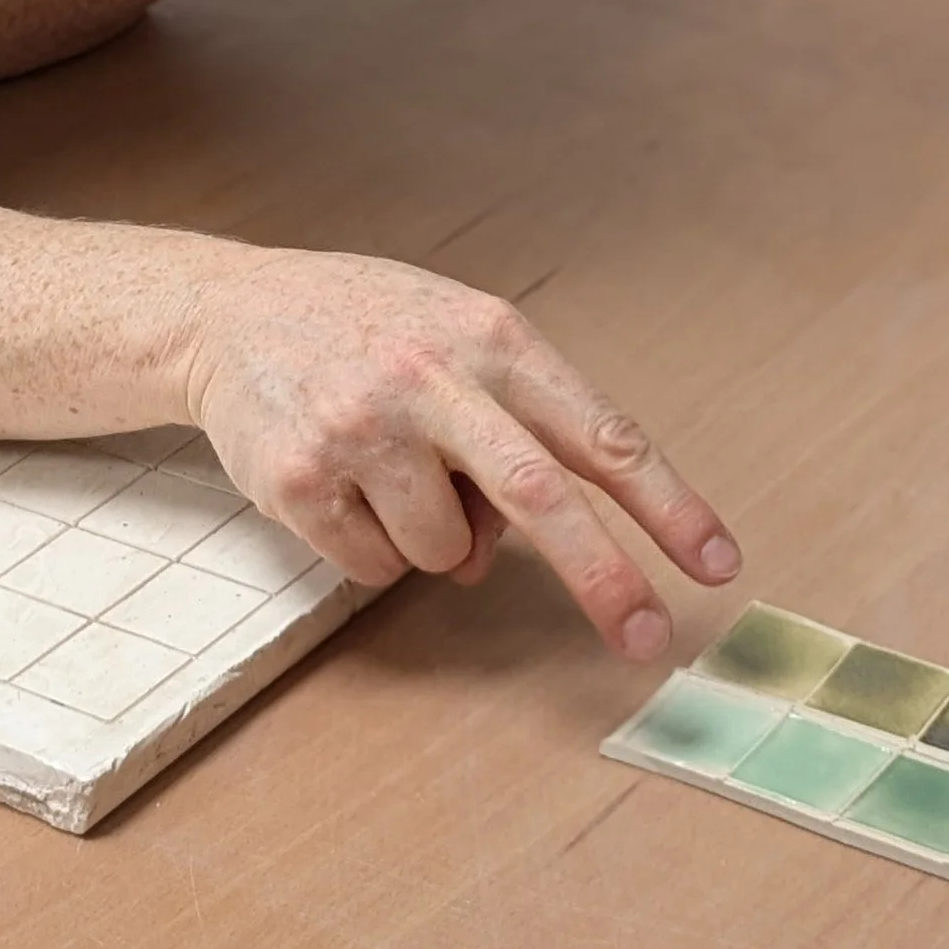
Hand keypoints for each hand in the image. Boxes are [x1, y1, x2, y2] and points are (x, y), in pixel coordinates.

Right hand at [184, 250, 738, 656]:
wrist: (230, 311)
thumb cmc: (370, 329)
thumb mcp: (459, 342)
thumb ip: (512, 433)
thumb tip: (499, 558)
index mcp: (493, 340)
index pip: (601, 432)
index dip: (668, 504)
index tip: (718, 563)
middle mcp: (431, 380)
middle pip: (541, 497)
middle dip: (603, 578)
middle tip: (646, 638)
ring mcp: (362, 430)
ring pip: (446, 552)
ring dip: (438, 544)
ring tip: (392, 475)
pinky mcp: (299, 479)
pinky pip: (374, 566)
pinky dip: (372, 547)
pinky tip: (342, 485)